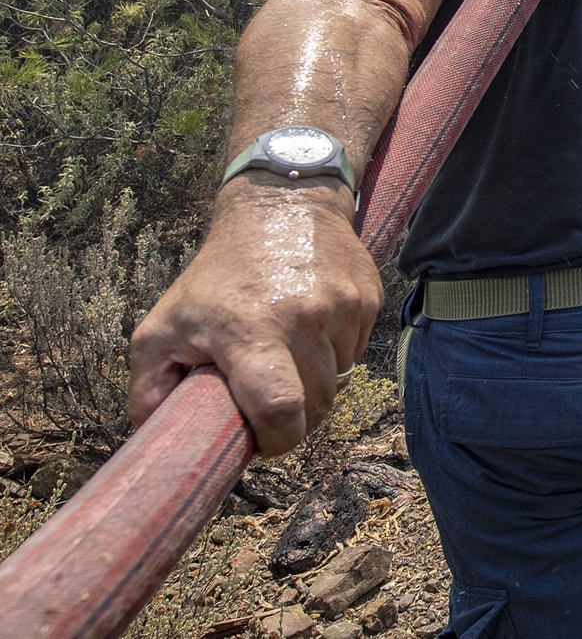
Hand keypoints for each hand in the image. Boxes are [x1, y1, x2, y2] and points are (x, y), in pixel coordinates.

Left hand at [127, 177, 381, 455]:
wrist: (281, 207)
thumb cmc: (217, 275)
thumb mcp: (163, 325)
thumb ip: (148, 386)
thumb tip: (157, 435)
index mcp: (251, 330)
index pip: (280, 409)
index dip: (275, 440)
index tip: (260, 441)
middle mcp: (305, 318)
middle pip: (318, 405)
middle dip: (296, 420)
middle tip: (270, 407)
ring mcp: (343, 307)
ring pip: (341, 381)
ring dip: (317, 385)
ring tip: (288, 360)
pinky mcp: (368, 299)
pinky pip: (356, 352)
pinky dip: (335, 356)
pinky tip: (311, 333)